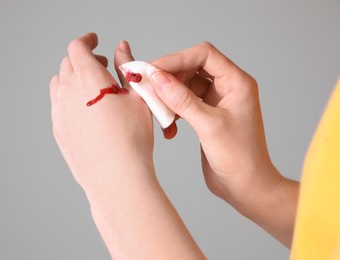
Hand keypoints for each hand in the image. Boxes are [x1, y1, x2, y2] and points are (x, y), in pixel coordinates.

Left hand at [50, 33, 153, 189]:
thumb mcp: (138, 97)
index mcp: (88, 78)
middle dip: (83, 59)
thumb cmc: (132, 137)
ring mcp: (59, 112)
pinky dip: (68, 98)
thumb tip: (121, 48)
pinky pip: (58, 105)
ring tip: (92, 89)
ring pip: (59, 84)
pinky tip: (86, 110)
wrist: (116, 176)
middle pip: (68, 64)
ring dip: (73, 78)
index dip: (87, 40)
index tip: (94, 40)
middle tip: (101, 67)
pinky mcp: (58, 130)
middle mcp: (68, 92)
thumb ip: (127, 67)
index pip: (78, 47)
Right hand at [150, 42, 297, 245]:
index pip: (204, 55)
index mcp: (236, 83)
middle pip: (191, 68)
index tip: (153, 70)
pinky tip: (168, 126)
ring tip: (156, 110)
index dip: (177, 58)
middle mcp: (227, 88)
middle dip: (168, 77)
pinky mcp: (206, 116)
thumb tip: (157, 78)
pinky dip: (172, 111)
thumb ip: (182, 100)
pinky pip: (183, 104)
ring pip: (185, 87)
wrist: (246, 187)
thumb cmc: (240, 158)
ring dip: (168, 97)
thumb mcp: (209, 126)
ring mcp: (216, 102)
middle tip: (146, 87)